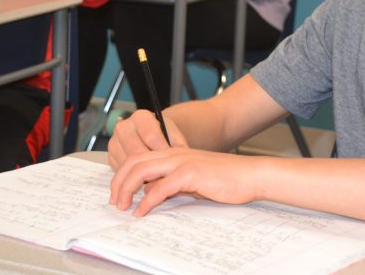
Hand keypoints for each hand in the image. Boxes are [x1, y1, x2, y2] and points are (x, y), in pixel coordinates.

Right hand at [107, 109, 187, 171]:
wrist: (153, 136)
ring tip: (157, 176)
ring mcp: (114, 142)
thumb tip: (180, 161)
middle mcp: (124, 127)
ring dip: (142, 173)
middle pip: (136, 152)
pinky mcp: (110, 157)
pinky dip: (134, 177)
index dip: (163, 151)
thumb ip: (177, 146)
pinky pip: (122, 172)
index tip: (171, 159)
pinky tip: (146, 178)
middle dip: (152, 164)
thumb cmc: (165, 135)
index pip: (151, 136)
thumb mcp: (174, 135)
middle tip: (164, 172)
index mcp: (140, 117)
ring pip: (128, 164)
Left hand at [109, 147, 259, 215]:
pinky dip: (147, 201)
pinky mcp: (190, 173)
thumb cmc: (225, 179)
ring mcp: (182, 161)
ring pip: (142, 170)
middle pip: (134, 161)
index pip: (138, 157)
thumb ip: (174, 183)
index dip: (123, 175)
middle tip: (114, 202)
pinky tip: (143, 212)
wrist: (249, 175)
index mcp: (174, 152)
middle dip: (118, 182)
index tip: (118, 194)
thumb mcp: (194, 179)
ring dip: (127, 189)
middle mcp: (174, 153)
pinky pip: (160, 187)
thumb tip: (153, 195)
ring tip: (123, 207)